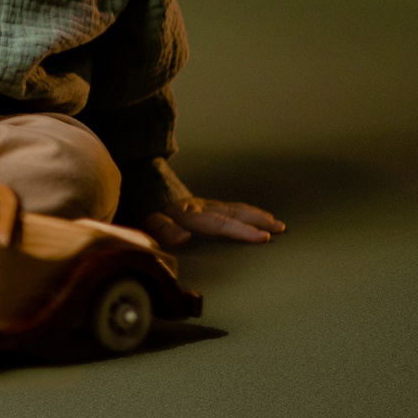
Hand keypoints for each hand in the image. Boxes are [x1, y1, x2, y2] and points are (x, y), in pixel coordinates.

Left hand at [141, 197, 282, 248]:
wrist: (137, 178)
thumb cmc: (142, 205)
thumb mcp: (147, 220)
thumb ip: (164, 229)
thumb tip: (185, 239)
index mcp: (190, 214)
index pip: (221, 224)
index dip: (242, 231)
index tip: (264, 238)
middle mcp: (201, 207)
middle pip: (234, 213)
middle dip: (258, 221)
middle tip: (281, 229)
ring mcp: (203, 204)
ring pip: (235, 208)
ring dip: (256, 216)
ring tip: (276, 223)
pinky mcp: (202, 204)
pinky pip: (229, 207)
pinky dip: (246, 211)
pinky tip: (254, 216)